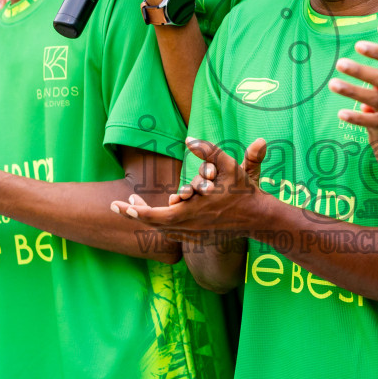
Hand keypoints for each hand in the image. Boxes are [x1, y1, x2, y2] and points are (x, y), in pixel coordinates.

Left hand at [111, 137, 268, 237]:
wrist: (259, 218)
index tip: (118, 203)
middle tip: (120, 203)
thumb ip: (208, 150)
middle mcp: (188, 227)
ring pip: (162, 230)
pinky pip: (174, 233)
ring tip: (136, 203)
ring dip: (148, 217)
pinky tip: (157, 213)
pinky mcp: (199, 238)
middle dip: (134, 213)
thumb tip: (187, 140)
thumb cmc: (243, 190)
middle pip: (152, 224)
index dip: (133, 211)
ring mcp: (194, 235)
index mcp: (190, 212)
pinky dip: (162, 224)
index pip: (153, 216)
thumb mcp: (228, 166)